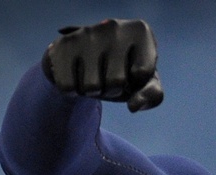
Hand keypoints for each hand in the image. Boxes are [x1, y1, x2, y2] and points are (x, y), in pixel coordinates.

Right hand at [41, 19, 162, 111]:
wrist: (85, 58)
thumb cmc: (123, 70)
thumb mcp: (145, 82)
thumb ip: (152, 95)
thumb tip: (134, 106)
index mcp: (140, 32)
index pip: (142, 74)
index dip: (136, 82)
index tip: (132, 70)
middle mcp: (114, 27)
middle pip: (117, 82)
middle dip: (114, 88)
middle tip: (109, 74)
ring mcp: (87, 34)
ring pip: (92, 87)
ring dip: (94, 90)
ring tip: (94, 74)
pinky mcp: (63, 44)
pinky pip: (68, 87)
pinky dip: (74, 90)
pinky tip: (77, 74)